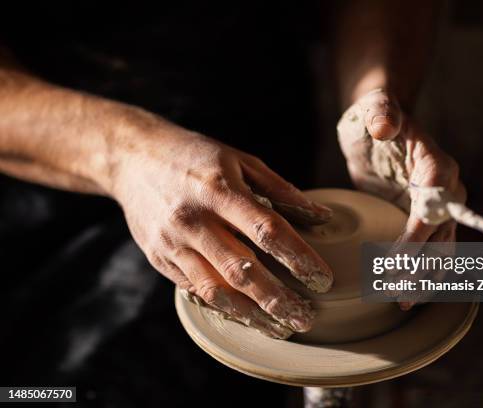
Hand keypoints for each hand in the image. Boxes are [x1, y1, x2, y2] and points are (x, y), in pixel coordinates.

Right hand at [111, 122, 333, 338]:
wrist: (132, 159)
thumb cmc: (195, 157)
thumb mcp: (240, 160)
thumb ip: (282, 190)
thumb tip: (322, 216)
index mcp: (220, 190)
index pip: (267, 230)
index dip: (298, 257)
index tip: (322, 279)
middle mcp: (195, 220)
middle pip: (241, 270)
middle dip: (277, 299)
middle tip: (306, 319)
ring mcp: (173, 243)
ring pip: (216, 289)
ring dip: (251, 314)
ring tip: (280, 328)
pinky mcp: (160, 258)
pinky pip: (195, 289)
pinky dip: (223, 306)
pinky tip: (247, 316)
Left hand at [337, 89, 465, 306]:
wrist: (378, 121)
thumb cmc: (377, 112)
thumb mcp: (375, 109)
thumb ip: (381, 114)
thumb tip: (384, 126)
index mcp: (437, 166)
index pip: (433, 206)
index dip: (418, 234)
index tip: (397, 260)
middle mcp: (444, 189)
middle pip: (442, 234)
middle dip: (422, 266)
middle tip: (399, 293)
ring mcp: (434, 206)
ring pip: (439, 248)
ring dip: (424, 276)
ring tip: (403, 302)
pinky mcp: (420, 216)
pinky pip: (427, 248)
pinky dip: (418, 270)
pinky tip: (405, 291)